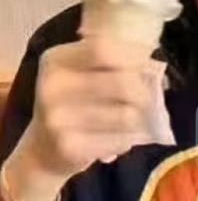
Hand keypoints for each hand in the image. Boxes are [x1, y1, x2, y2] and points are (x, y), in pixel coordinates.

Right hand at [22, 37, 174, 180]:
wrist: (41, 151)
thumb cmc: (71, 106)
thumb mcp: (78, 75)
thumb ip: (110, 64)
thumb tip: (153, 64)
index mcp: (56, 61)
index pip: (103, 49)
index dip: (133, 55)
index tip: (147, 64)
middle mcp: (53, 86)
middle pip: (121, 81)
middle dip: (145, 91)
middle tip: (151, 98)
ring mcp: (59, 118)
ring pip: (127, 114)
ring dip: (142, 118)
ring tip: (138, 120)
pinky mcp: (70, 147)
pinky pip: (121, 139)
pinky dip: (131, 139)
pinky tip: (124, 138)